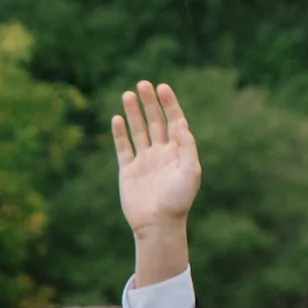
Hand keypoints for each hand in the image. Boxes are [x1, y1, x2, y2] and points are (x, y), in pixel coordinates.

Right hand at [114, 80, 198, 285]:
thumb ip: (187, 146)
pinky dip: (120, 133)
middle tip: (143, 84)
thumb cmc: (179, 200)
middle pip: (155, 120)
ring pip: (138, 130)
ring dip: (133, 113)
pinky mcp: (128, 170)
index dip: (169, 103)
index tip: (162, 87)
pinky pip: (123, 147)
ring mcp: (143, 160)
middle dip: (149, 102)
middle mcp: (161, 152)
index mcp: (178, 150)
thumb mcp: (191, 171)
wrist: (158, 223)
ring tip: (127, 94)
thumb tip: (180, 124)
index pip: (174, 120)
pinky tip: (116, 119)